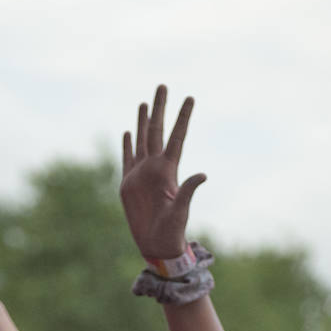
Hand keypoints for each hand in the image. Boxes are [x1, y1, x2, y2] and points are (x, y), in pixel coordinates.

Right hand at [120, 85, 205, 259]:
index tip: (190, 98)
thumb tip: (203, 174)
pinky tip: (129, 131)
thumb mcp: (181, 210)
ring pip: (142, 140)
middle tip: (163, 85)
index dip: (182, 117)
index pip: (176, 137)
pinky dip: (127, 144)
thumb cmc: (172, 231)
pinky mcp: (128, 183)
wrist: (156, 244)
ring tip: (145, 103)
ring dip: (143, 121)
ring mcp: (141, 174)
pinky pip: (127, 158)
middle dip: (160, 108)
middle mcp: (154, 167)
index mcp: (168, 170)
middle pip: (157, 131)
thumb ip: (189, 190)